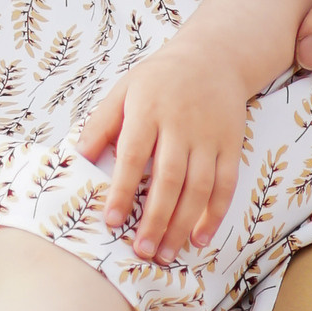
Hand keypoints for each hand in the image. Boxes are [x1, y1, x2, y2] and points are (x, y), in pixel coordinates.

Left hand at [77, 16, 260, 265]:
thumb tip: (80, 157)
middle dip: (155, 219)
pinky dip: (215, 214)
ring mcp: (209, 136)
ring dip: (183, 224)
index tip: (111, 221)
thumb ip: (102, 123)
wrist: (213, 57)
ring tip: (166, 253)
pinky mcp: (231, 144)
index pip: (133, 156)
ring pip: (199, 187)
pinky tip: (200, 237)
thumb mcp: (125, 89)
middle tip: (142, 251)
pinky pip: (226, 184)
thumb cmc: (160, 79)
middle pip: (169, 179)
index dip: (122, 190)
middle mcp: (181, 124)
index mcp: (149, 110)